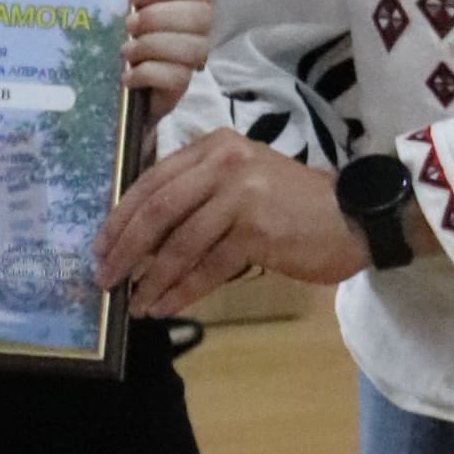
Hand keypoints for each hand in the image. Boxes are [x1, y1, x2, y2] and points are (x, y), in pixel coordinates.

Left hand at [94, 132, 367, 315]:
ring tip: (135, 303)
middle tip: (105, 278)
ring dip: (151, 278)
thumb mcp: (240, 185)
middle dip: (125, 249)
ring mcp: (241, 193)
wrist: (353, 219)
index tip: (100, 247)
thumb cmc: (292, 207)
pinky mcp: (256, 228)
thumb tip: (138, 240)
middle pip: (157, 210)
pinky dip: (182, 289)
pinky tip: (165, 306)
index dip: (120, 218)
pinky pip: (207, 266)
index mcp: (213, 147)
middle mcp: (224, 162)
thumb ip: (196, 198)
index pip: (152, 181)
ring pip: (179, 242)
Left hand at [125, 0, 214, 106]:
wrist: (113, 85)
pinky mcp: (181, 88)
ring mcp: (192, 61)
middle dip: (158, 17)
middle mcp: (199, 30)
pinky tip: (128, 74)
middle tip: (129, 23)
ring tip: (126, 50)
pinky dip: (147, 73)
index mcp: (190, 2)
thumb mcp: (134, 1)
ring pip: (190, 48)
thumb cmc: (129, 33)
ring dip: (151, 45)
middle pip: (201, 16)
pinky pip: (175, 76)